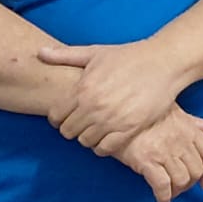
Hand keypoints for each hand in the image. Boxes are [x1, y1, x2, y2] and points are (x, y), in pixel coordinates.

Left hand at [41, 40, 178, 146]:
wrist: (163, 63)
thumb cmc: (129, 56)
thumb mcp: (96, 53)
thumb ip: (65, 55)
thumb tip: (39, 52)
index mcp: (83, 89)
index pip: (56, 116)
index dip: (59, 117)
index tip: (68, 115)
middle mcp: (94, 107)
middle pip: (68, 132)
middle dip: (72, 128)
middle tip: (83, 122)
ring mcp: (111, 119)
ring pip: (85, 142)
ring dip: (88, 137)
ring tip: (96, 129)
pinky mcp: (129, 129)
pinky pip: (106, 149)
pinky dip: (103, 146)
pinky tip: (108, 137)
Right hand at [110, 105, 202, 201]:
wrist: (118, 114)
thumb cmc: (147, 114)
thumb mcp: (175, 112)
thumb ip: (196, 123)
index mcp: (189, 129)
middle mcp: (180, 141)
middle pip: (196, 170)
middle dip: (190, 183)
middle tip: (180, 186)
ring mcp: (164, 152)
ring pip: (182, 180)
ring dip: (178, 191)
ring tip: (170, 192)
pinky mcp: (147, 161)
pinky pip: (163, 186)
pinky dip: (164, 196)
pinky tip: (162, 200)